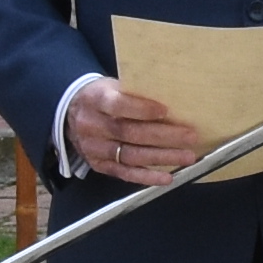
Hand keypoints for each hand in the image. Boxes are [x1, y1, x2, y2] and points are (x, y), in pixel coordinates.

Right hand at [67, 74, 208, 185]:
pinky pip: (124, 173)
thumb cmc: (102, 96)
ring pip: (130, 155)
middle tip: (190, 136)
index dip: (142, 109)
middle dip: (163, 136)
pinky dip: (147, 177)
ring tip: (187, 156)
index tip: (166, 111)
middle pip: (129, 133)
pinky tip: (167, 177)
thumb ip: (135, 93)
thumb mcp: (113, 86)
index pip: (118, 105)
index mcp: (95, 100)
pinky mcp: (98, 165)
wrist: (72, 112)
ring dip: (161, 157)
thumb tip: (173, 99)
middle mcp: (92, 126)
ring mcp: (94, 148)